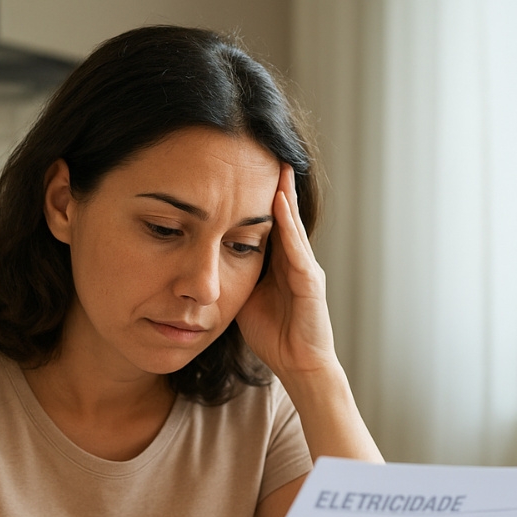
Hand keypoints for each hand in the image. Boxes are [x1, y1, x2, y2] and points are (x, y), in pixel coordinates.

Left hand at [236, 165, 338, 378]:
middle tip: (268, 151)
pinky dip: (289, 225)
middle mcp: (297, 261)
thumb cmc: (273, 335)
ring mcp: (306, 270)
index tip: (248, 169)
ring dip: (285, 196)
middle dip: (278, 185)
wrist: (298, 366)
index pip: (271, 222)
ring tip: (276, 166)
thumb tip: (205, 258)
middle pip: (286, 215)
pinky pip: (297, 249)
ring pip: (293, 225)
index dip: (260, 196)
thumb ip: (234, 275)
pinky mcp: (311, 284)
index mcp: (281, 264)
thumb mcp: (245, 297)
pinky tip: (279, 204)